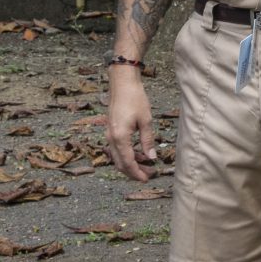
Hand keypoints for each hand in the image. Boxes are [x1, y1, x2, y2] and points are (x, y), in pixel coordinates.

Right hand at [105, 69, 156, 183]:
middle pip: (120, 163)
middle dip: (133, 171)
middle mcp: (111, 138)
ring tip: (146, 164)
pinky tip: (139, 152)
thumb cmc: (134, 98)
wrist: (122, 83)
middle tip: (148, 175)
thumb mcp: (145, 121)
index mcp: (120, 138)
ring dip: (130, 163)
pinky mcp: (111, 130)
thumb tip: (151, 158)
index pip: (128, 163)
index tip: (147, 179)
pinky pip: (117, 148)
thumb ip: (147, 141)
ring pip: (118, 157)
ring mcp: (109, 134)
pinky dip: (127, 154)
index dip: (137, 173)